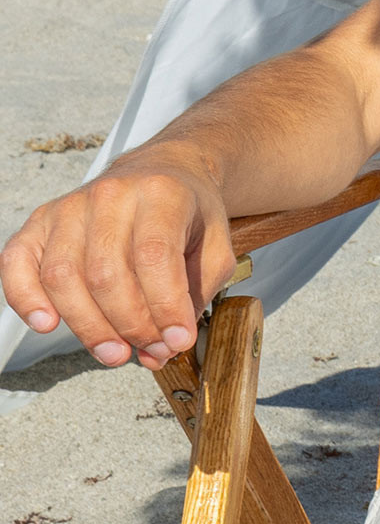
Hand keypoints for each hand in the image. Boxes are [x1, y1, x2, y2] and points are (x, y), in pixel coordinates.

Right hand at [1, 152, 236, 368]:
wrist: (162, 171)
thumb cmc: (188, 212)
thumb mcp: (216, 246)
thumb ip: (196, 296)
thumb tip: (165, 347)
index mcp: (161, 194)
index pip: (154, 257)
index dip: (164, 307)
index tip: (178, 339)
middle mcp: (110, 195)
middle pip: (106, 274)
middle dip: (129, 324)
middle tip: (150, 349)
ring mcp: (69, 206)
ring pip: (63, 276)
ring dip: (88, 326)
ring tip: (115, 352)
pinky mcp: (41, 220)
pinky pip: (16, 262)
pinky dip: (25, 298)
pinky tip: (47, 323)